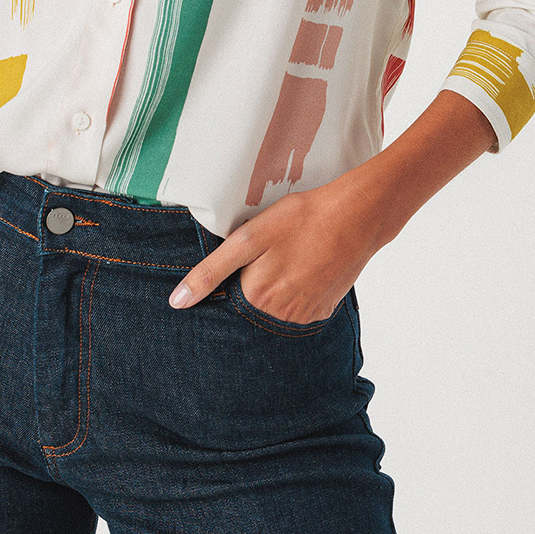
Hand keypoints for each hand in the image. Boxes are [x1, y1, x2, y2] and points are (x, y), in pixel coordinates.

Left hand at [167, 172, 398, 322]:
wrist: (357, 217)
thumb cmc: (300, 219)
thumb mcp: (250, 237)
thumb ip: (212, 271)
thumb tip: (177, 302)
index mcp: (256, 297)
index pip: (226, 302)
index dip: (227, 283)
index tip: (240, 264)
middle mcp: (279, 315)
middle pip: (251, 307)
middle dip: (251, 285)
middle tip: (270, 255)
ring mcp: (304, 316)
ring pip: (275, 309)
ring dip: (275, 290)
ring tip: (289, 258)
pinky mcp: (324, 311)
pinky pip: (298, 309)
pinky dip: (297, 293)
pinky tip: (305, 268)